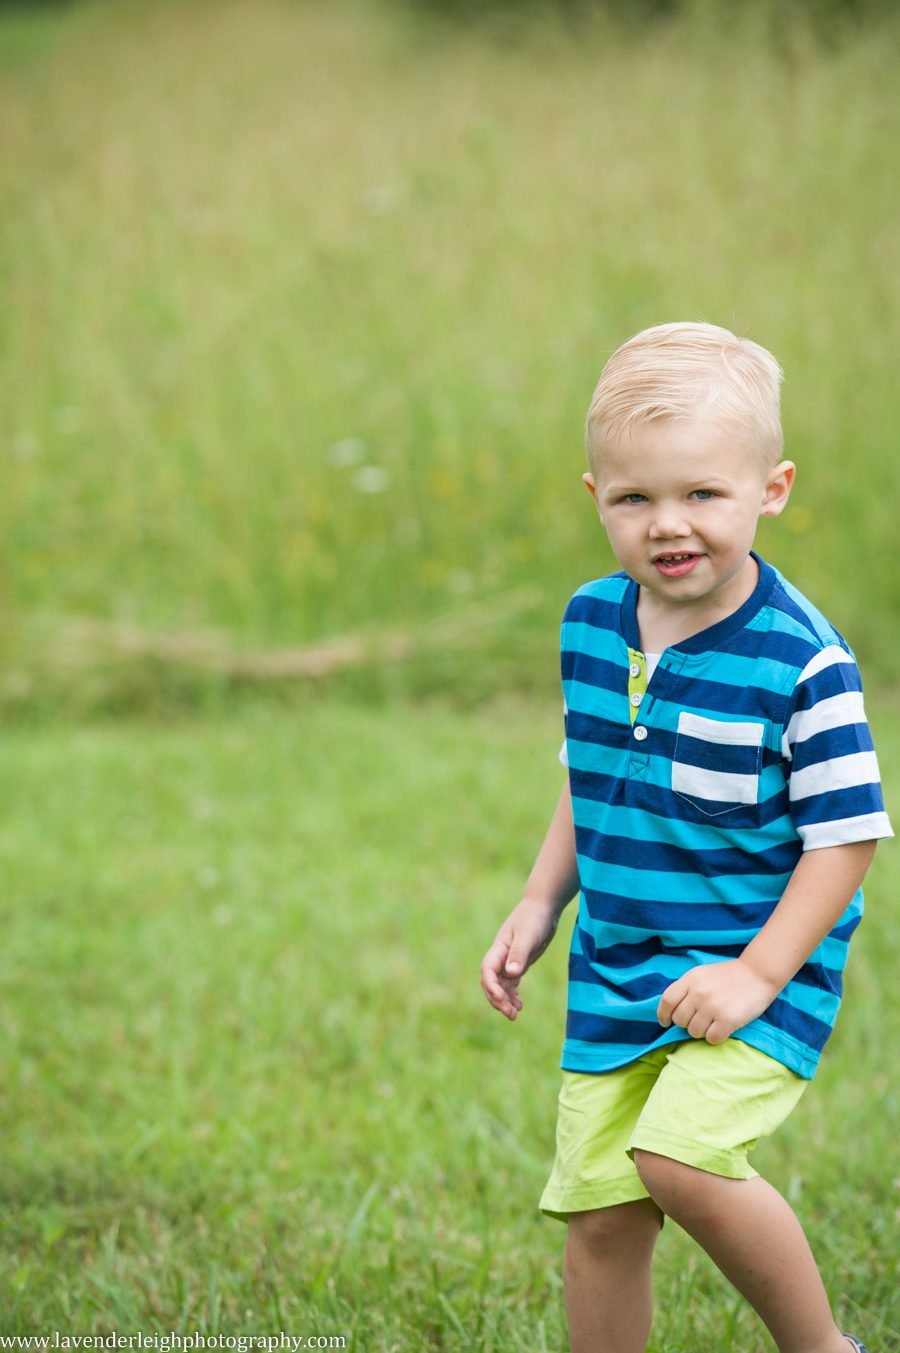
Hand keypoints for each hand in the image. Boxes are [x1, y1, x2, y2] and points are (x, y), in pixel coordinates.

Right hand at [480, 897, 559, 1020]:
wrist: (544, 907)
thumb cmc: (535, 917)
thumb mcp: (529, 935)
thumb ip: (519, 953)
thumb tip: (511, 973)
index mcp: (499, 948)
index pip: (488, 970)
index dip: (491, 986)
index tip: (501, 999)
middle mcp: (501, 956)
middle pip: (491, 981)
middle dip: (497, 999)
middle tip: (510, 1014)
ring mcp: (509, 960)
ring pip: (501, 985)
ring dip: (505, 1000)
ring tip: (515, 1015)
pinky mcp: (519, 962)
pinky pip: (511, 983)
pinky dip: (512, 995)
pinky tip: (519, 1005)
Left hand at [657, 959, 778, 1044]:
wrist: (758, 973)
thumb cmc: (729, 976)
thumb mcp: (702, 974)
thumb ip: (687, 988)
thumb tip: (671, 1012)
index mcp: (691, 979)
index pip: (667, 1001)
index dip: (663, 1015)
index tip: (666, 1022)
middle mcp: (699, 992)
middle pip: (680, 1020)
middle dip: (687, 1023)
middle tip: (700, 1020)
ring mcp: (713, 1006)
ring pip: (694, 1032)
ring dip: (702, 1031)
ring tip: (713, 1022)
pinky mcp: (728, 1019)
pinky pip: (711, 1039)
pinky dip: (716, 1037)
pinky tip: (723, 1027)